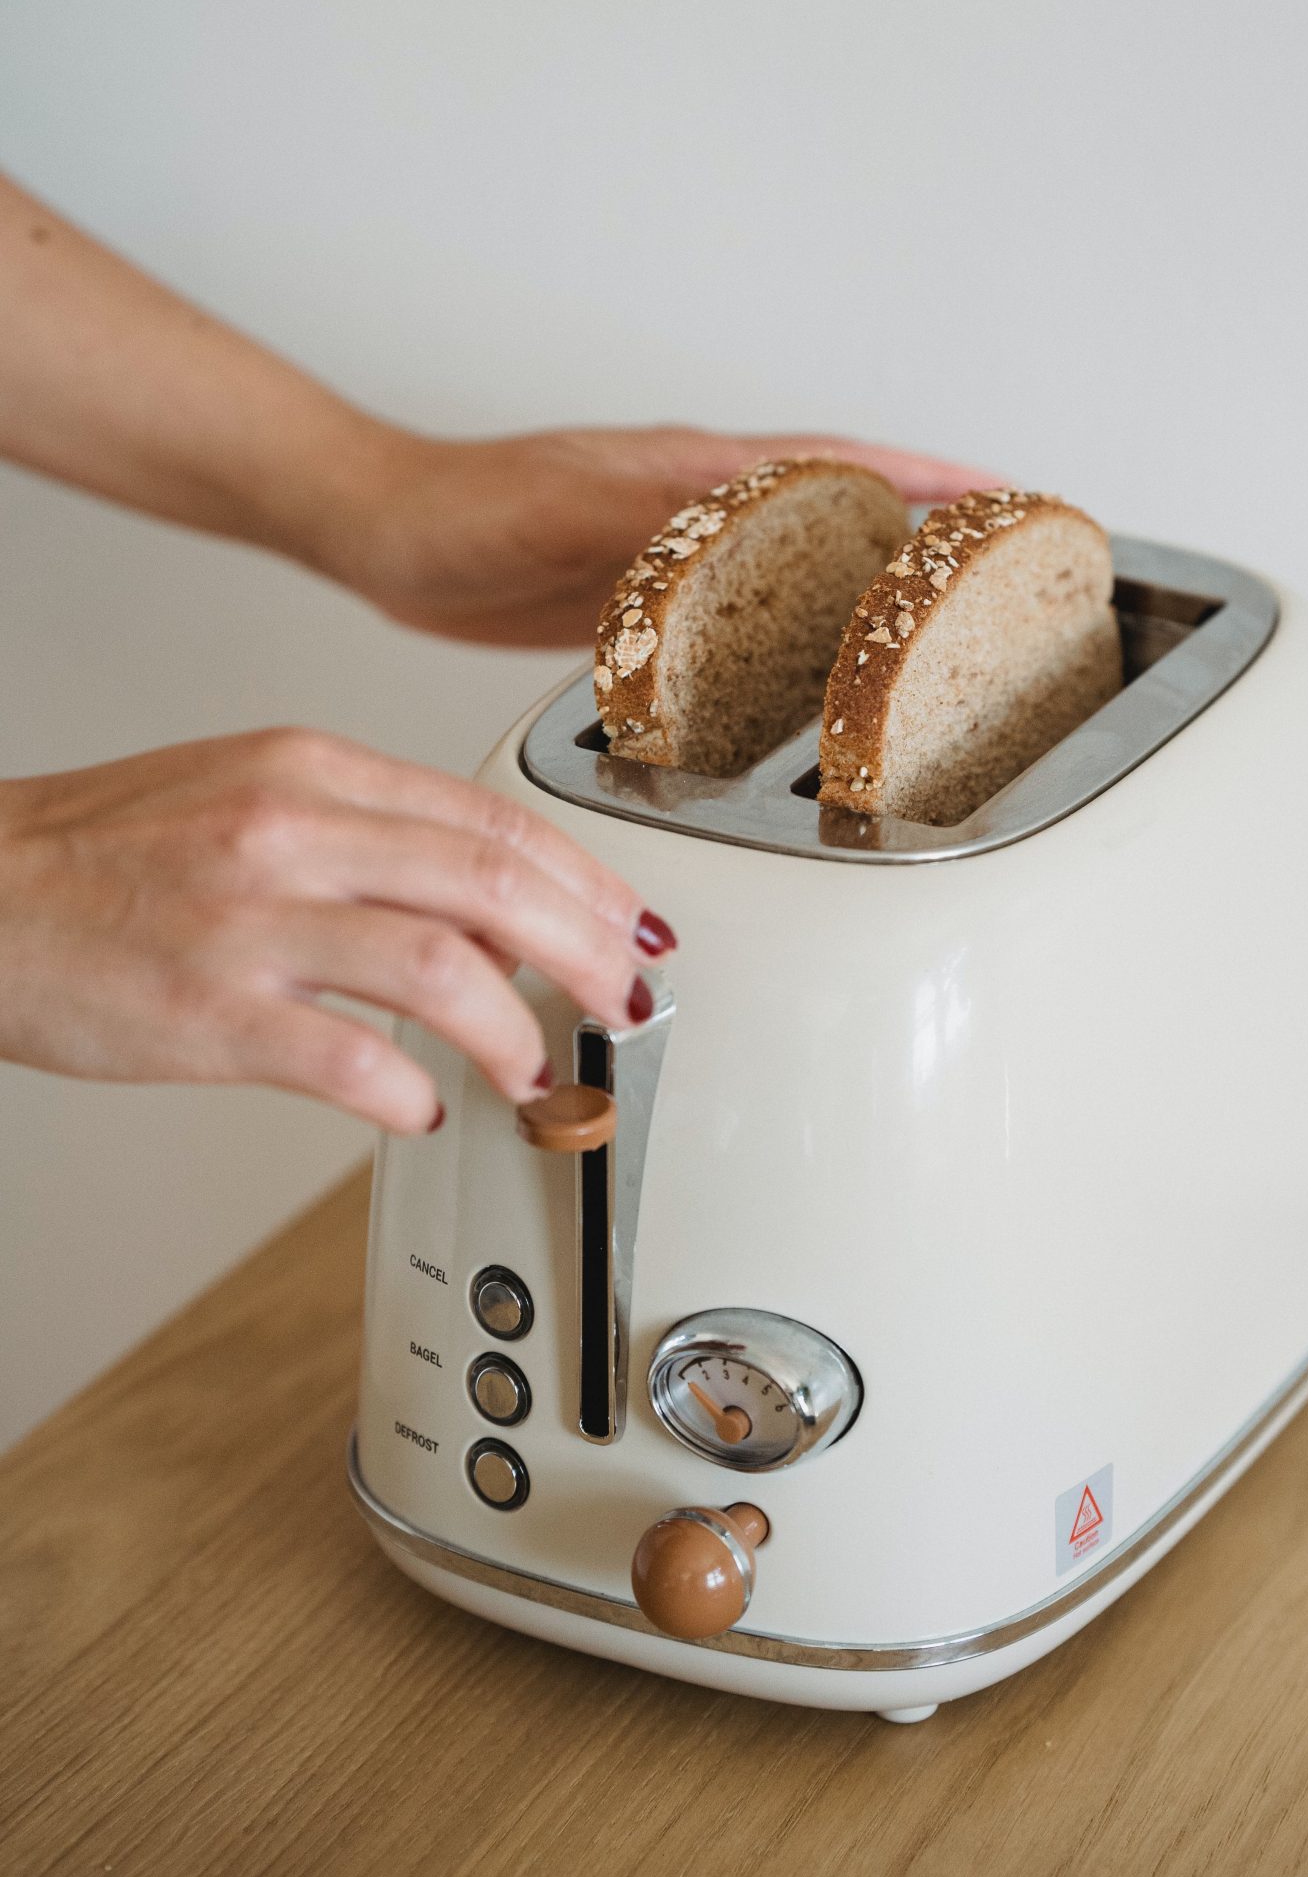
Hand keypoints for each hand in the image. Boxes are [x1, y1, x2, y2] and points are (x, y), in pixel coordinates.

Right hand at [0, 728, 675, 1132]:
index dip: (586, 879)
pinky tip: (422, 1107)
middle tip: (625, 1000)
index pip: (490, 818)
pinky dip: (408, 1092)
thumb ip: (369, 832)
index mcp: (310, 769)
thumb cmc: (106, 855)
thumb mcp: (249, 793)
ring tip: (534, 1070)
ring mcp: (250, 924)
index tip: (632, 925)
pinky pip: (349, 1061)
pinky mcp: (208, 1015)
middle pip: (492, 883)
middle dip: (585, 951)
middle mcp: (290, 832)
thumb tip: (489, 900)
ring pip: (443, 971)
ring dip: (515, 1031)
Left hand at [328, 424, 1004, 647]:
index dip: (937, 486)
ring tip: (940, 630)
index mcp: (702, 474)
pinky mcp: (644, 598)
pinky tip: (813, 673)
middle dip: (932, 535)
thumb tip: (770, 514)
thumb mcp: (575, 515)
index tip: (1014, 500)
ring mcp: (678, 551)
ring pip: (804, 564)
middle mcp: (703, 504)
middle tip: (1011, 571)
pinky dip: (797, 633)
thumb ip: (670, 521)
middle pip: (848, 511)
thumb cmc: (462, 515)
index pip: (850, 467)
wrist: (382, 534)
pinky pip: (748, 613)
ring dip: (871, 586)